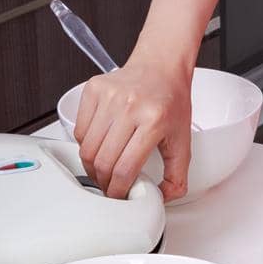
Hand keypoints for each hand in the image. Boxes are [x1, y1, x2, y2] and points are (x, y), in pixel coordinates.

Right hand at [73, 54, 192, 200]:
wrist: (161, 65)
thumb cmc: (171, 100)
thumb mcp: (183, 139)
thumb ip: (178, 174)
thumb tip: (164, 197)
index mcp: (154, 120)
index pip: (125, 168)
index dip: (118, 190)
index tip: (118, 195)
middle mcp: (130, 106)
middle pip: (102, 161)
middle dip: (103, 182)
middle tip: (109, 185)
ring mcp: (109, 96)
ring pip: (86, 148)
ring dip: (92, 166)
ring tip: (103, 167)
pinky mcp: (94, 89)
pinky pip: (79, 130)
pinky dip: (85, 144)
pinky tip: (100, 143)